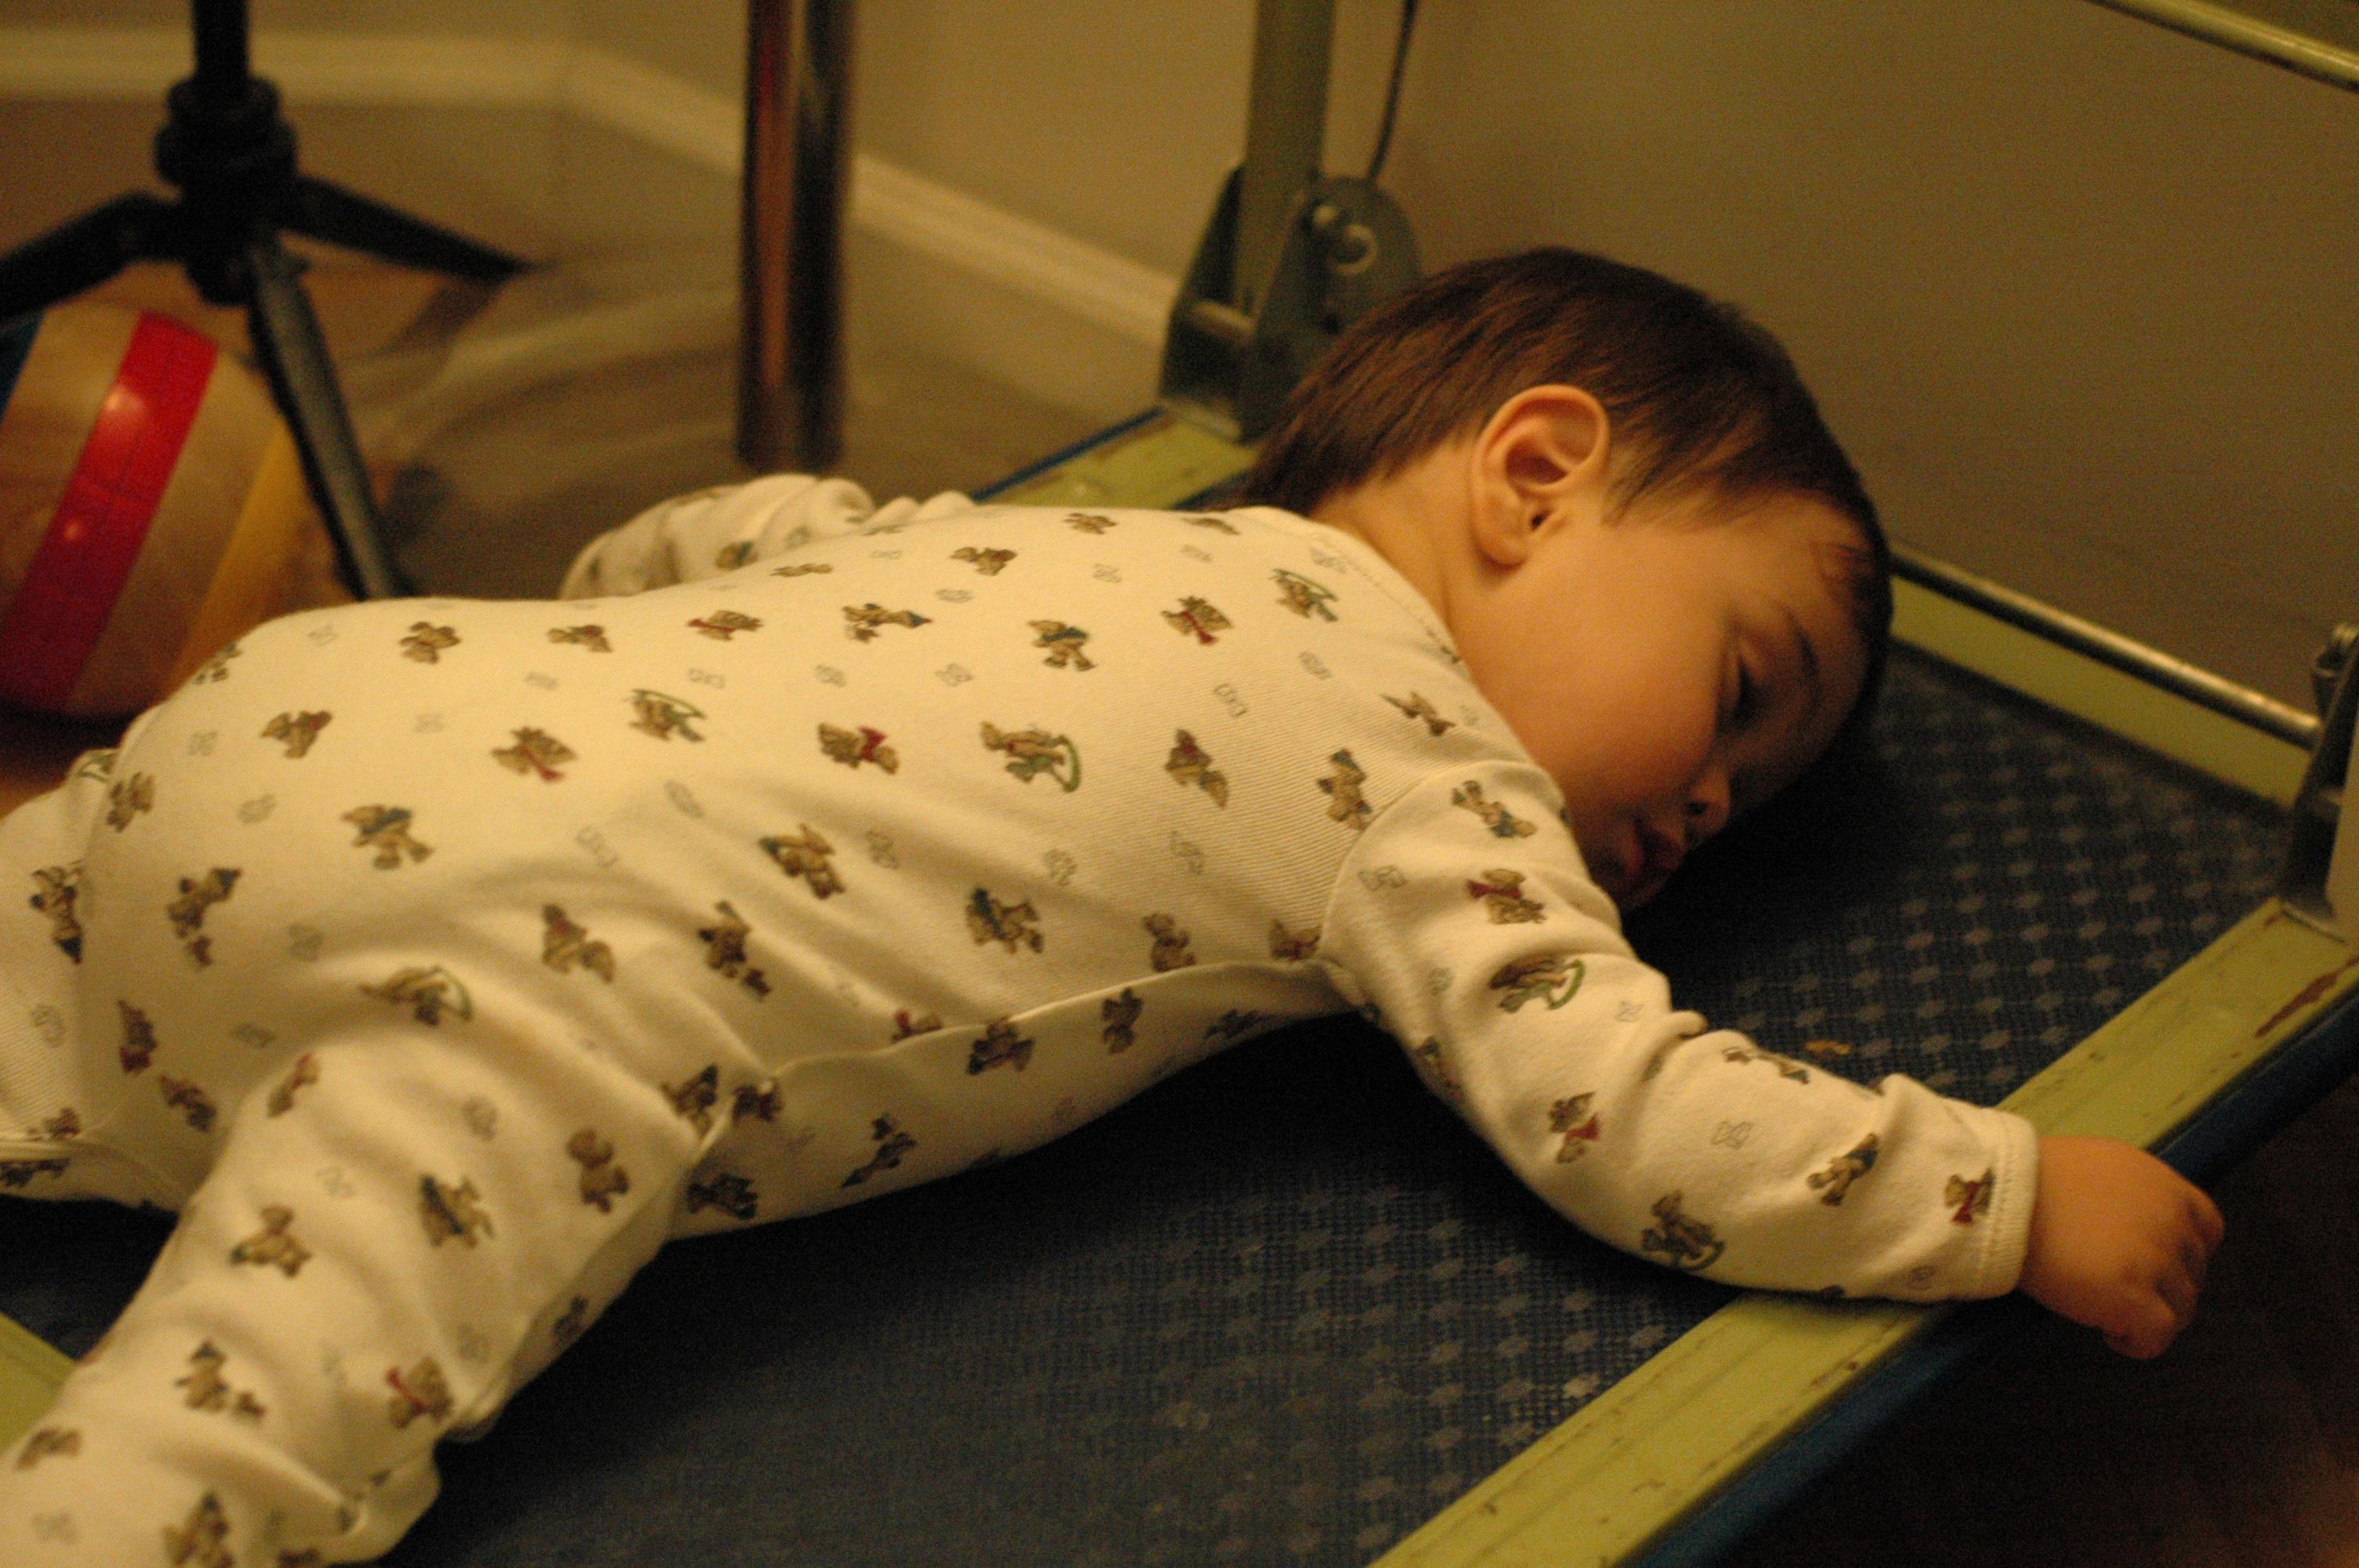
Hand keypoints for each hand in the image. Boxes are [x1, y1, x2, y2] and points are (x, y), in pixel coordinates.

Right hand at [2017, 1135, 2223, 1358]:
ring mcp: (2157, 1262)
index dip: (2183, 1252)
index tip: (2152, 1263)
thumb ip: (2129, 1194)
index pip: (2207, 1229)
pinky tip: (2110, 1334)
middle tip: (2120, 1289)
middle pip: (2193, 1272)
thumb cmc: (2030, 1178)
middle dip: (2163, 1285)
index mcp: (2165, 1186)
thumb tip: (2127, 1222)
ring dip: (2150, 1314)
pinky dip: (2139, 1342)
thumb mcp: (2097, 1167)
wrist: (2002, 1197)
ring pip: (2181, 1308)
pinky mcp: (2134, 1298)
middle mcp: (2172, 1222)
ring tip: (2108, 1311)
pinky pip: (2158, 1337)